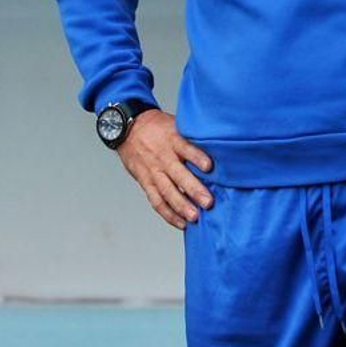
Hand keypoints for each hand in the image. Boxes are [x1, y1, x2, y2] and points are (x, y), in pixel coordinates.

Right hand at [116, 109, 214, 230]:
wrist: (127, 128)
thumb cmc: (157, 127)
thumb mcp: (175, 124)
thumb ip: (192, 137)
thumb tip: (218, 147)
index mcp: (172, 140)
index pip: (186, 148)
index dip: (197, 157)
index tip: (210, 166)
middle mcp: (163, 157)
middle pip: (178, 174)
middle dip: (194, 189)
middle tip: (208, 202)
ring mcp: (153, 171)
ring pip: (167, 191)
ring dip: (181, 206)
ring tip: (195, 217)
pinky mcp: (145, 182)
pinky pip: (156, 200)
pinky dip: (168, 214)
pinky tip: (181, 222)